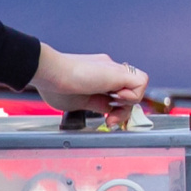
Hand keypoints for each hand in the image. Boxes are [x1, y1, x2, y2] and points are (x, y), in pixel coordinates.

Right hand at [32, 46, 148, 120]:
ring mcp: (114, 70)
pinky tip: (116, 99)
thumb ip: (96, 105)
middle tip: (111, 120)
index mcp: (98, 77)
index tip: (108, 119)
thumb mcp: (78, 102)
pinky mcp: (119, 72)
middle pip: (130, 92)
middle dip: (124, 111)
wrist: (49, 72)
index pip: (119, 94)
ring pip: (139, 85)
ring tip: (113, 108)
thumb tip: (108, 110)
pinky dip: (133, 96)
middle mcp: (109, 70)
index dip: (117, 110)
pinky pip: (141, 82)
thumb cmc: (55, 86)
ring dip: (129, 102)